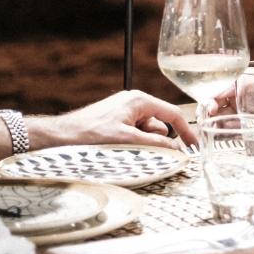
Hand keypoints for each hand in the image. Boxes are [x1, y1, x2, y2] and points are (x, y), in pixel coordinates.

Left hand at [30, 90, 196, 150]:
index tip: (194, 147)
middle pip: (159, 125)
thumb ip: (154, 143)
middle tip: (142, 153)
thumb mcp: (127, 140)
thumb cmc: (89, 135)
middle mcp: (134, 102)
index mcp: (139, 100)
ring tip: (122, 150)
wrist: (59, 137)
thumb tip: (176, 149)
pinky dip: (131, 144)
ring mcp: (124, 112)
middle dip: (155, 141)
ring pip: (146, 132)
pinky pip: (134, 134)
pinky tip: (116, 149)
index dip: (186, 131)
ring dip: (141, 144)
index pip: (173, 114)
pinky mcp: (116, 121)